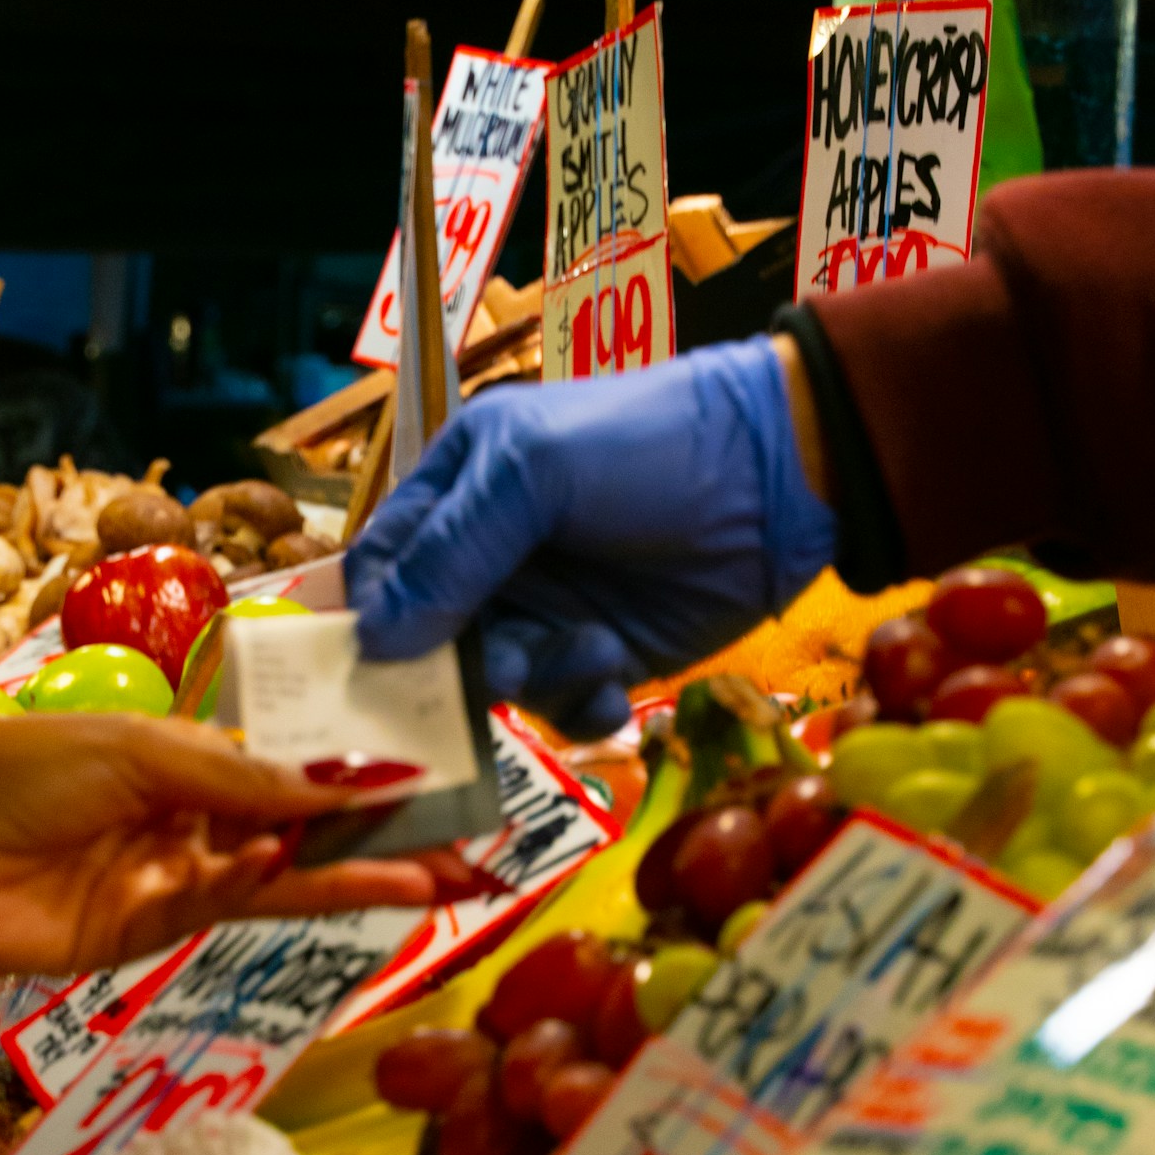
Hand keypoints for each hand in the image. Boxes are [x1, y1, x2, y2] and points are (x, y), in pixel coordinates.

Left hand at [0, 715, 436, 998]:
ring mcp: (173, 876)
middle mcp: (190, 816)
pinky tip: (318, 869)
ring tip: (434, 879)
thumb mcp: (143, 752)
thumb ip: (246, 780)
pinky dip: (272, 889)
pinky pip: (226, 909)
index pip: (294, 769)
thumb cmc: (17, 769)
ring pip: (282, 879)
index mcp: (187, 756)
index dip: (363, 779)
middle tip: (471, 855)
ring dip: (354, 876)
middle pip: (304, 830)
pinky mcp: (150, 932)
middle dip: (384, 841)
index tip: (437, 782)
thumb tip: (351, 780)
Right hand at [347, 335, 835, 739]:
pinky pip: (560, 707)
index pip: (382, 566)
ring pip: (497, 680)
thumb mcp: (534, 473)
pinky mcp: (602, 655)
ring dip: (539, 678)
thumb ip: (452, 550)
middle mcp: (493, 556)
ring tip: (593, 649)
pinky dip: (581, 706)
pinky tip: (615, 684)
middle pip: (430, 640)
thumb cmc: (647, 447)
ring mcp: (548, 609)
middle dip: (459, 667)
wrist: (779, 476)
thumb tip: (376, 639)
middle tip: (506, 667)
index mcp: (459, 488)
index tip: (382, 666)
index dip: (374, 617)